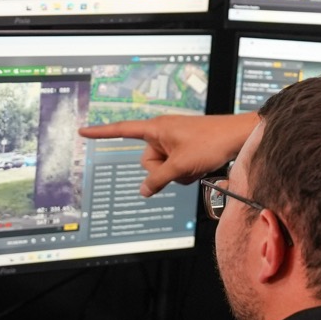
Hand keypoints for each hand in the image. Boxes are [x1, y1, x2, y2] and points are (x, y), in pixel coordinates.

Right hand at [78, 112, 256, 196]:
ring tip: (195, 164)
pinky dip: (185, 171)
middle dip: (162, 170)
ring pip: (163, 167)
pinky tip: (200, 167)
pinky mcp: (185, 147)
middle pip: (147, 161)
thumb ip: (157, 180)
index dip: (101, 132)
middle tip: (183, 164)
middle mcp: (162, 132)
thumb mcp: (180, 166)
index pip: (122, 130)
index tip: (83, 130)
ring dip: (176, 173)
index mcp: (156, 128)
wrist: (238, 137)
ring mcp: (174, 140)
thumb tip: (143, 190)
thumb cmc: (211, 143)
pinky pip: (175, 165)